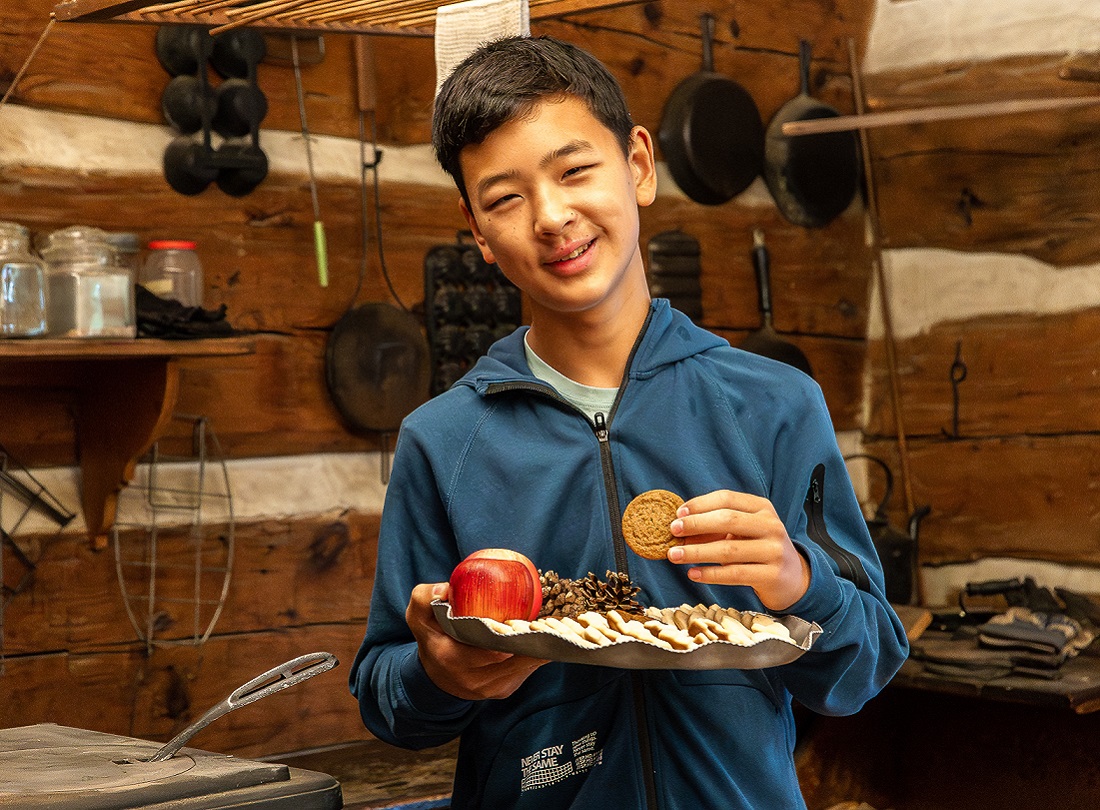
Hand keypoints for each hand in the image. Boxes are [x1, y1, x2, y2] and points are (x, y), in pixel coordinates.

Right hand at [406, 582, 547, 700]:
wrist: (435, 675)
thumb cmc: (432, 637)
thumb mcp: (419, 614)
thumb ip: (425, 597)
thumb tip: (445, 589)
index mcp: (452, 660)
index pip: (489, 650)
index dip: (510, 635)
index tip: (525, 619)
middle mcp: (473, 680)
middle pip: (512, 658)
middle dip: (530, 640)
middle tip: (545, 620)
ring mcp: (491, 689)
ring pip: (524, 666)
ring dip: (538, 647)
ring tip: (549, 627)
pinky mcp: (504, 691)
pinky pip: (526, 671)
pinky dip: (536, 654)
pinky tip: (543, 639)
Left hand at [667, 490, 810, 610]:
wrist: (792, 578)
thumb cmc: (758, 548)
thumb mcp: (742, 531)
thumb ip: (715, 526)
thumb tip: (679, 528)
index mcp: (762, 508)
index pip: (727, 498)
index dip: (700, 504)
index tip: (678, 513)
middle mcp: (771, 526)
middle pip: (728, 520)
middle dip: (696, 525)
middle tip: (673, 531)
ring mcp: (774, 551)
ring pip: (729, 550)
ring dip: (696, 552)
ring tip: (674, 555)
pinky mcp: (772, 575)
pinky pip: (735, 574)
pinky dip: (710, 574)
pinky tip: (693, 574)